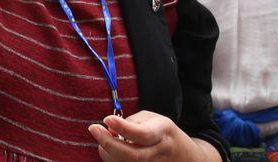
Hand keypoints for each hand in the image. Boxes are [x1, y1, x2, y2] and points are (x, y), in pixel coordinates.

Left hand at [89, 111, 209, 159]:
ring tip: (102, 137)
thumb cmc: (163, 133)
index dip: (123, 127)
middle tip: (93, 128)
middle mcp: (158, 153)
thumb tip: (109, 129)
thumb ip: (131, 122)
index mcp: (163, 133)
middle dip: (108, 143)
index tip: (107, 119)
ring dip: (107, 151)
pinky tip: (109, 149)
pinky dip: (111, 158)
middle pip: (131, 155)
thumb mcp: (152, 119)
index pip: (142, 134)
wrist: (184, 157)